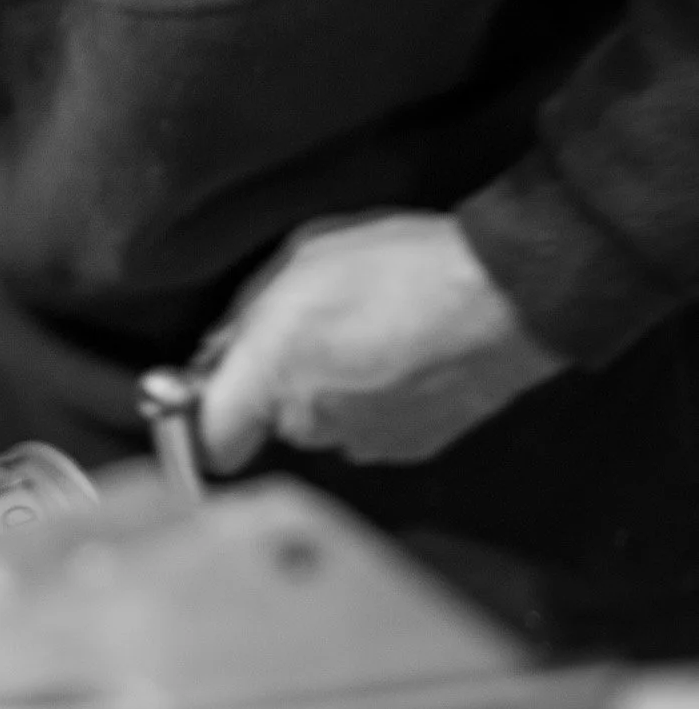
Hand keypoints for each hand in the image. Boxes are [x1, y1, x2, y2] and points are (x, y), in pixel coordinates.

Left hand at [196, 212, 564, 473]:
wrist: (503, 296)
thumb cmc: (400, 265)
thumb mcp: (302, 260)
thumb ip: (248, 315)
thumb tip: (221, 349)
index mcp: (274, 376)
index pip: (210, 441)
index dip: (204, 421)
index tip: (210, 395)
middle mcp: (314, 424)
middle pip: (275, 421)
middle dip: (282, 384)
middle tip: (316, 331)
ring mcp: (366, 442)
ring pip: (328, 424)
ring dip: (336, 392)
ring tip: (372, 336)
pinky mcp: (413, 448)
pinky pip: (374, 429)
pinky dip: (383, 401)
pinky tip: (406, 356)